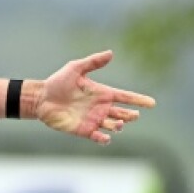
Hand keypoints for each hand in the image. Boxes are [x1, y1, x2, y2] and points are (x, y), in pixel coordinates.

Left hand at [36, 50, 155, 144]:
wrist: (40, 98)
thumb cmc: (57, 82)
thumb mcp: (75, 69)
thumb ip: (92, 62)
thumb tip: (111, 53)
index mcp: (102, 93)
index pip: (125, 97)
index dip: (139, 100)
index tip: (152, 103)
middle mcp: (101, 107)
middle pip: (123, 113)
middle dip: (130, 115)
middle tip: (133, 115)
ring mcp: (93, 119)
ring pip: (113, 125)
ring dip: (118, 125)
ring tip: (118, 123)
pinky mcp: (83, 130)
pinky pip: (97, 137)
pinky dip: (104, 139)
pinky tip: (106, 138)